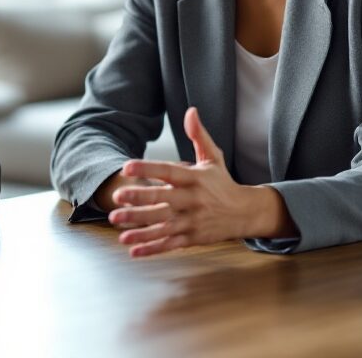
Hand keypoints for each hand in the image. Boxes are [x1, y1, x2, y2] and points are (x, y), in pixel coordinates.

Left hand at [107, 108, 287, 256]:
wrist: (245, 212)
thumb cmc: (222, 182)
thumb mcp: (213, 157)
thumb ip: (199, 136)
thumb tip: (191, 111)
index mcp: (195, 178)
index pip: (168, 172)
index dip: (147, 169)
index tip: (126, 167)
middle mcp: (193, 200)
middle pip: (163, 200)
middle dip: (139, 200)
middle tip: (116, 199)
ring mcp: (193, 221)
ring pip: (163, 225)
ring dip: (140, 227)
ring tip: (117, 226)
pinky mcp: (193, 238)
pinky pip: (170, 244)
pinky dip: (152, 248)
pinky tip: (132, 249)